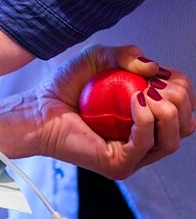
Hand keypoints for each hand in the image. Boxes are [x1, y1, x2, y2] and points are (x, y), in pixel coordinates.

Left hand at [36, 44, 195, 178]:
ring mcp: (133, 155)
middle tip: (152, 85)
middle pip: (186, 123)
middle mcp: (144, 138)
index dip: (180, 87)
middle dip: (179, 98)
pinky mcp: (119, 164)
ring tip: (144, 93)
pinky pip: (146, 144)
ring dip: (168, 109)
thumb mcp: (98, 58)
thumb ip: (126, 54)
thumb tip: (154, 67)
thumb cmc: (64, 86)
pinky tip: (135, 100)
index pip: (184, 106)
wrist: (38, 108)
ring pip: (173, 137)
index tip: (157, 75)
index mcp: (146, 117)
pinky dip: (146, 118)